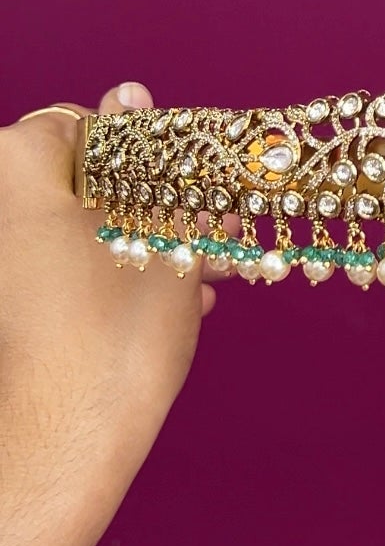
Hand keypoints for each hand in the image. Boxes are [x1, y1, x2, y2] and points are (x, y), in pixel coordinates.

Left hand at [0, 83, 211, 545]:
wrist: (66, 450)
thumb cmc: (116, 340)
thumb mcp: (164, 240)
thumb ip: (152, 164)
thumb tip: (132, 94)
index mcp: (17, 168)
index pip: (78, 125)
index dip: (139, 151)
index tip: (184, 181)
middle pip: (73, 181)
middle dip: (139, 202)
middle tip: (203, 231)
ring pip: (66, 229)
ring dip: (127, 241)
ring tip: (198, 279)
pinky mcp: (2, 307)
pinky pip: (49, 269)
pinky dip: (97, 276)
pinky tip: (161, 306)